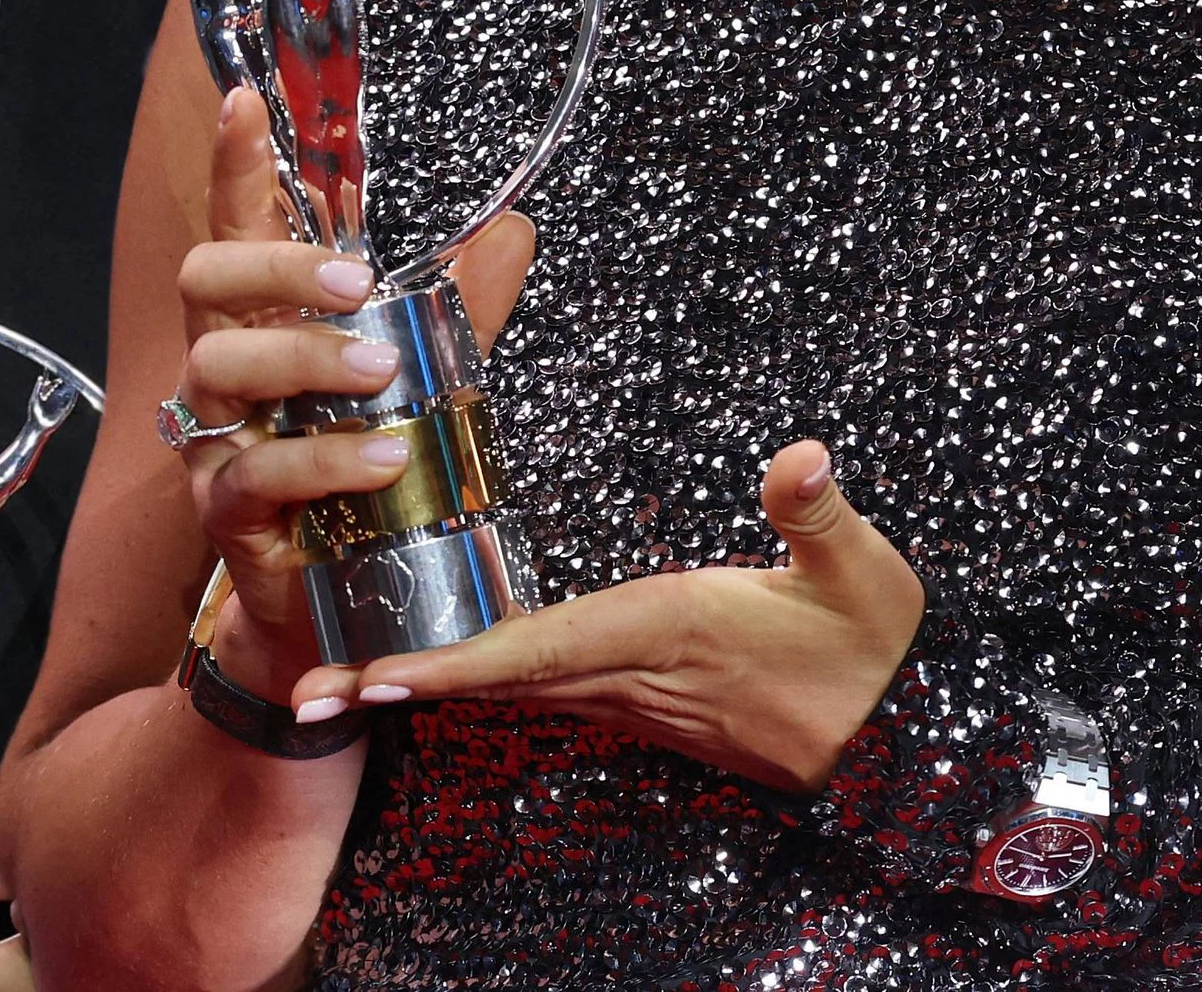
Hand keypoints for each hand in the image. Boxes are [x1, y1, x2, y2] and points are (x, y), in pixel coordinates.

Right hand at [168, 87, 531, 712]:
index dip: (235, 166)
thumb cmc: (366, 482)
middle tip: (354, 281)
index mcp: (265, 325)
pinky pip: (253, 473)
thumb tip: (513, 227)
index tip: (247, 102)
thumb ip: (455, 309)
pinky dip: (322, 460)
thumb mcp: (422, 381)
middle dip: (275, 269)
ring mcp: (215, 442)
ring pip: (221, 371)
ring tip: (381, 374)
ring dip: (305, 360)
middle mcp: (224, 373)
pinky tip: (384, 460)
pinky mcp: (227, 515)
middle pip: (208, 282)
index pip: (238, 229)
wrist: (333, 616)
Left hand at [346, 440, 923, 792]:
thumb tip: (800, 458)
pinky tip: (430, 659)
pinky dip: (474, 675)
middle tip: (305, 686)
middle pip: (492, 677)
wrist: (896, 742)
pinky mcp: (638, 695)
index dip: (454, 664)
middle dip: (400, 681)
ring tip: (337, 676)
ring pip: (505, 684)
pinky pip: (537, 685)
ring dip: (424, 681)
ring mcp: (629, 692)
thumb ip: (821, 516)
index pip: (539, 649)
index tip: (376, 673)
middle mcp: (628, 670)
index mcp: (666, 629)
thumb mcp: (865, 578)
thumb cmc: (874, 652)